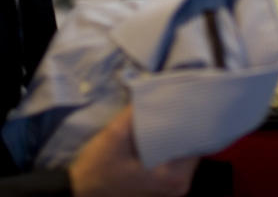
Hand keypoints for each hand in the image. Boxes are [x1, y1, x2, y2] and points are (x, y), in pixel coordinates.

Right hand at [70, 106, 197, 196]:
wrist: (81, 192)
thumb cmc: (97, 168)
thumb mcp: (114, 135)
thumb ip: (136, 113)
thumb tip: (154, 90)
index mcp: (174, 176)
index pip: (196, 141)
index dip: (191, 119)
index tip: (186, 100)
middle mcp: (179, 185)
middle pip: (192, 147)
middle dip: (183, 125)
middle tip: (176, 100)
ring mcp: (172, 187)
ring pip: (183, 153)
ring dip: (176, 134)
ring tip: (168, 111)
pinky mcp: (163, 186)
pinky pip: (174, 160)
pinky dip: (168, 145)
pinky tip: (159, 129)